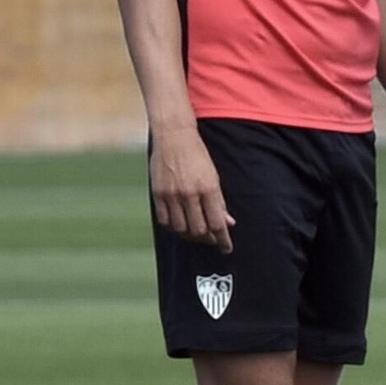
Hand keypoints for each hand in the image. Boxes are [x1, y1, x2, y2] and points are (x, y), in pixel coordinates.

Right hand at [150, 129, 234, 252]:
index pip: (217, 223)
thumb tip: (228, 223)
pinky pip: (165, 221)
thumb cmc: (197, 155)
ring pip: (181, 228)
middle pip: (199, 230)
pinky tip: (179, 224)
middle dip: (208, 238)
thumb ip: (219, 201)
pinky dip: (173, 227)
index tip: (226, 248)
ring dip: (190, 234)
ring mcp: (171, 194)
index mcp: (208, 188)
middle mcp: (189, 193)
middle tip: (212, 239)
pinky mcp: (157, 193)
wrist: (173, 136)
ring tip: (195, 232)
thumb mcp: (213, 176)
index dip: (223, 240)